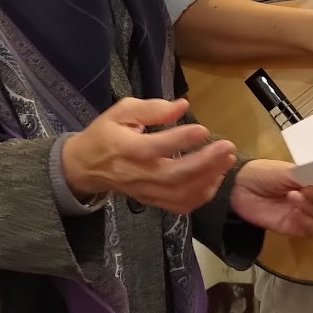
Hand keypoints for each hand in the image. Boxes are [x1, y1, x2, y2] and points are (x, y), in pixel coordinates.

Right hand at [62, 97, 236, 214]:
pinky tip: (214, 179)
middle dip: (205, 163)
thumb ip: (151, 108)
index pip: (154, 147)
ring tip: (226, 161)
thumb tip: (182, 105)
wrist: (86, 167)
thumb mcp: (121, 111)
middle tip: (227, 147)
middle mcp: (136, 174)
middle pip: (173, 175)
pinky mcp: (151, 201)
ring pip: (180, 194)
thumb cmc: (105, 134)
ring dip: (208, 180)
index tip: (203, 130)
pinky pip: (179, 206)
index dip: (180, 140)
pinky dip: (200, 196)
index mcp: (125, 148)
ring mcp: (145, 191)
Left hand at [229, 160, 312, 237]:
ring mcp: (305, 213)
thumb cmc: (263, 173)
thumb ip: (309, 176)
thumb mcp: (286, 170)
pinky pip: (312, 231)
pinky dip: (308, 224)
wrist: (240, 189)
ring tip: (293, 197)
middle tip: (305, 189)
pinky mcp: (295, 227)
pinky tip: (295, 215)